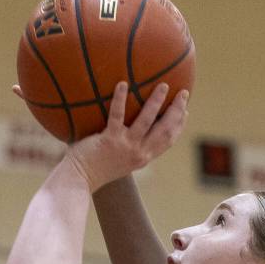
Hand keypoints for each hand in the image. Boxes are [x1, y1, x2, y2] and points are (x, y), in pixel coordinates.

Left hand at [62, 82, 188, 191]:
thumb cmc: (95, 168)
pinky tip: (123, 83)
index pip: (168, 140)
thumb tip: (129, 126)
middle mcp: (139, 153)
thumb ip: (128, 146)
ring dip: (157, 102)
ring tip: (164, 85)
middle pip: (165, 130)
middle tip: (183, 93)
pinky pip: (117, 115)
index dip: (179, 125)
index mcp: (144, 157)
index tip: (185, 110)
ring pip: (147, 121)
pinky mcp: (110, 140)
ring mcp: (126, 146)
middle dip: (177, 110)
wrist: (79, 180)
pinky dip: (120, 98)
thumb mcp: (119, 159)